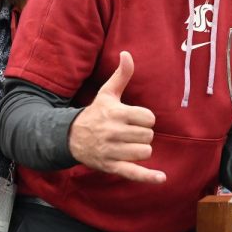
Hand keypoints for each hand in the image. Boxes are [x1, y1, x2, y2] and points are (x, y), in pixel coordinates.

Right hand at [68, 51, 164, 182]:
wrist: (70, 137)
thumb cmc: (95, 113)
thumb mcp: (106, 93)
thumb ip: (121, 75)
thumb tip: (127, 53)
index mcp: (116, 113)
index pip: (148, 118)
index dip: (145, 119)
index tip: (136, 119)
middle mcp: (114, 132)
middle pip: (148, 135)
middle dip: (144, 134)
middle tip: (131, 133)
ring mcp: (112, 151)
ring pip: (144, 152)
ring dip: (141, 149)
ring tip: (130, 145)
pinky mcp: (111, 166)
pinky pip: (133, 173)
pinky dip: (148, 177)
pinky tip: (161, 178)